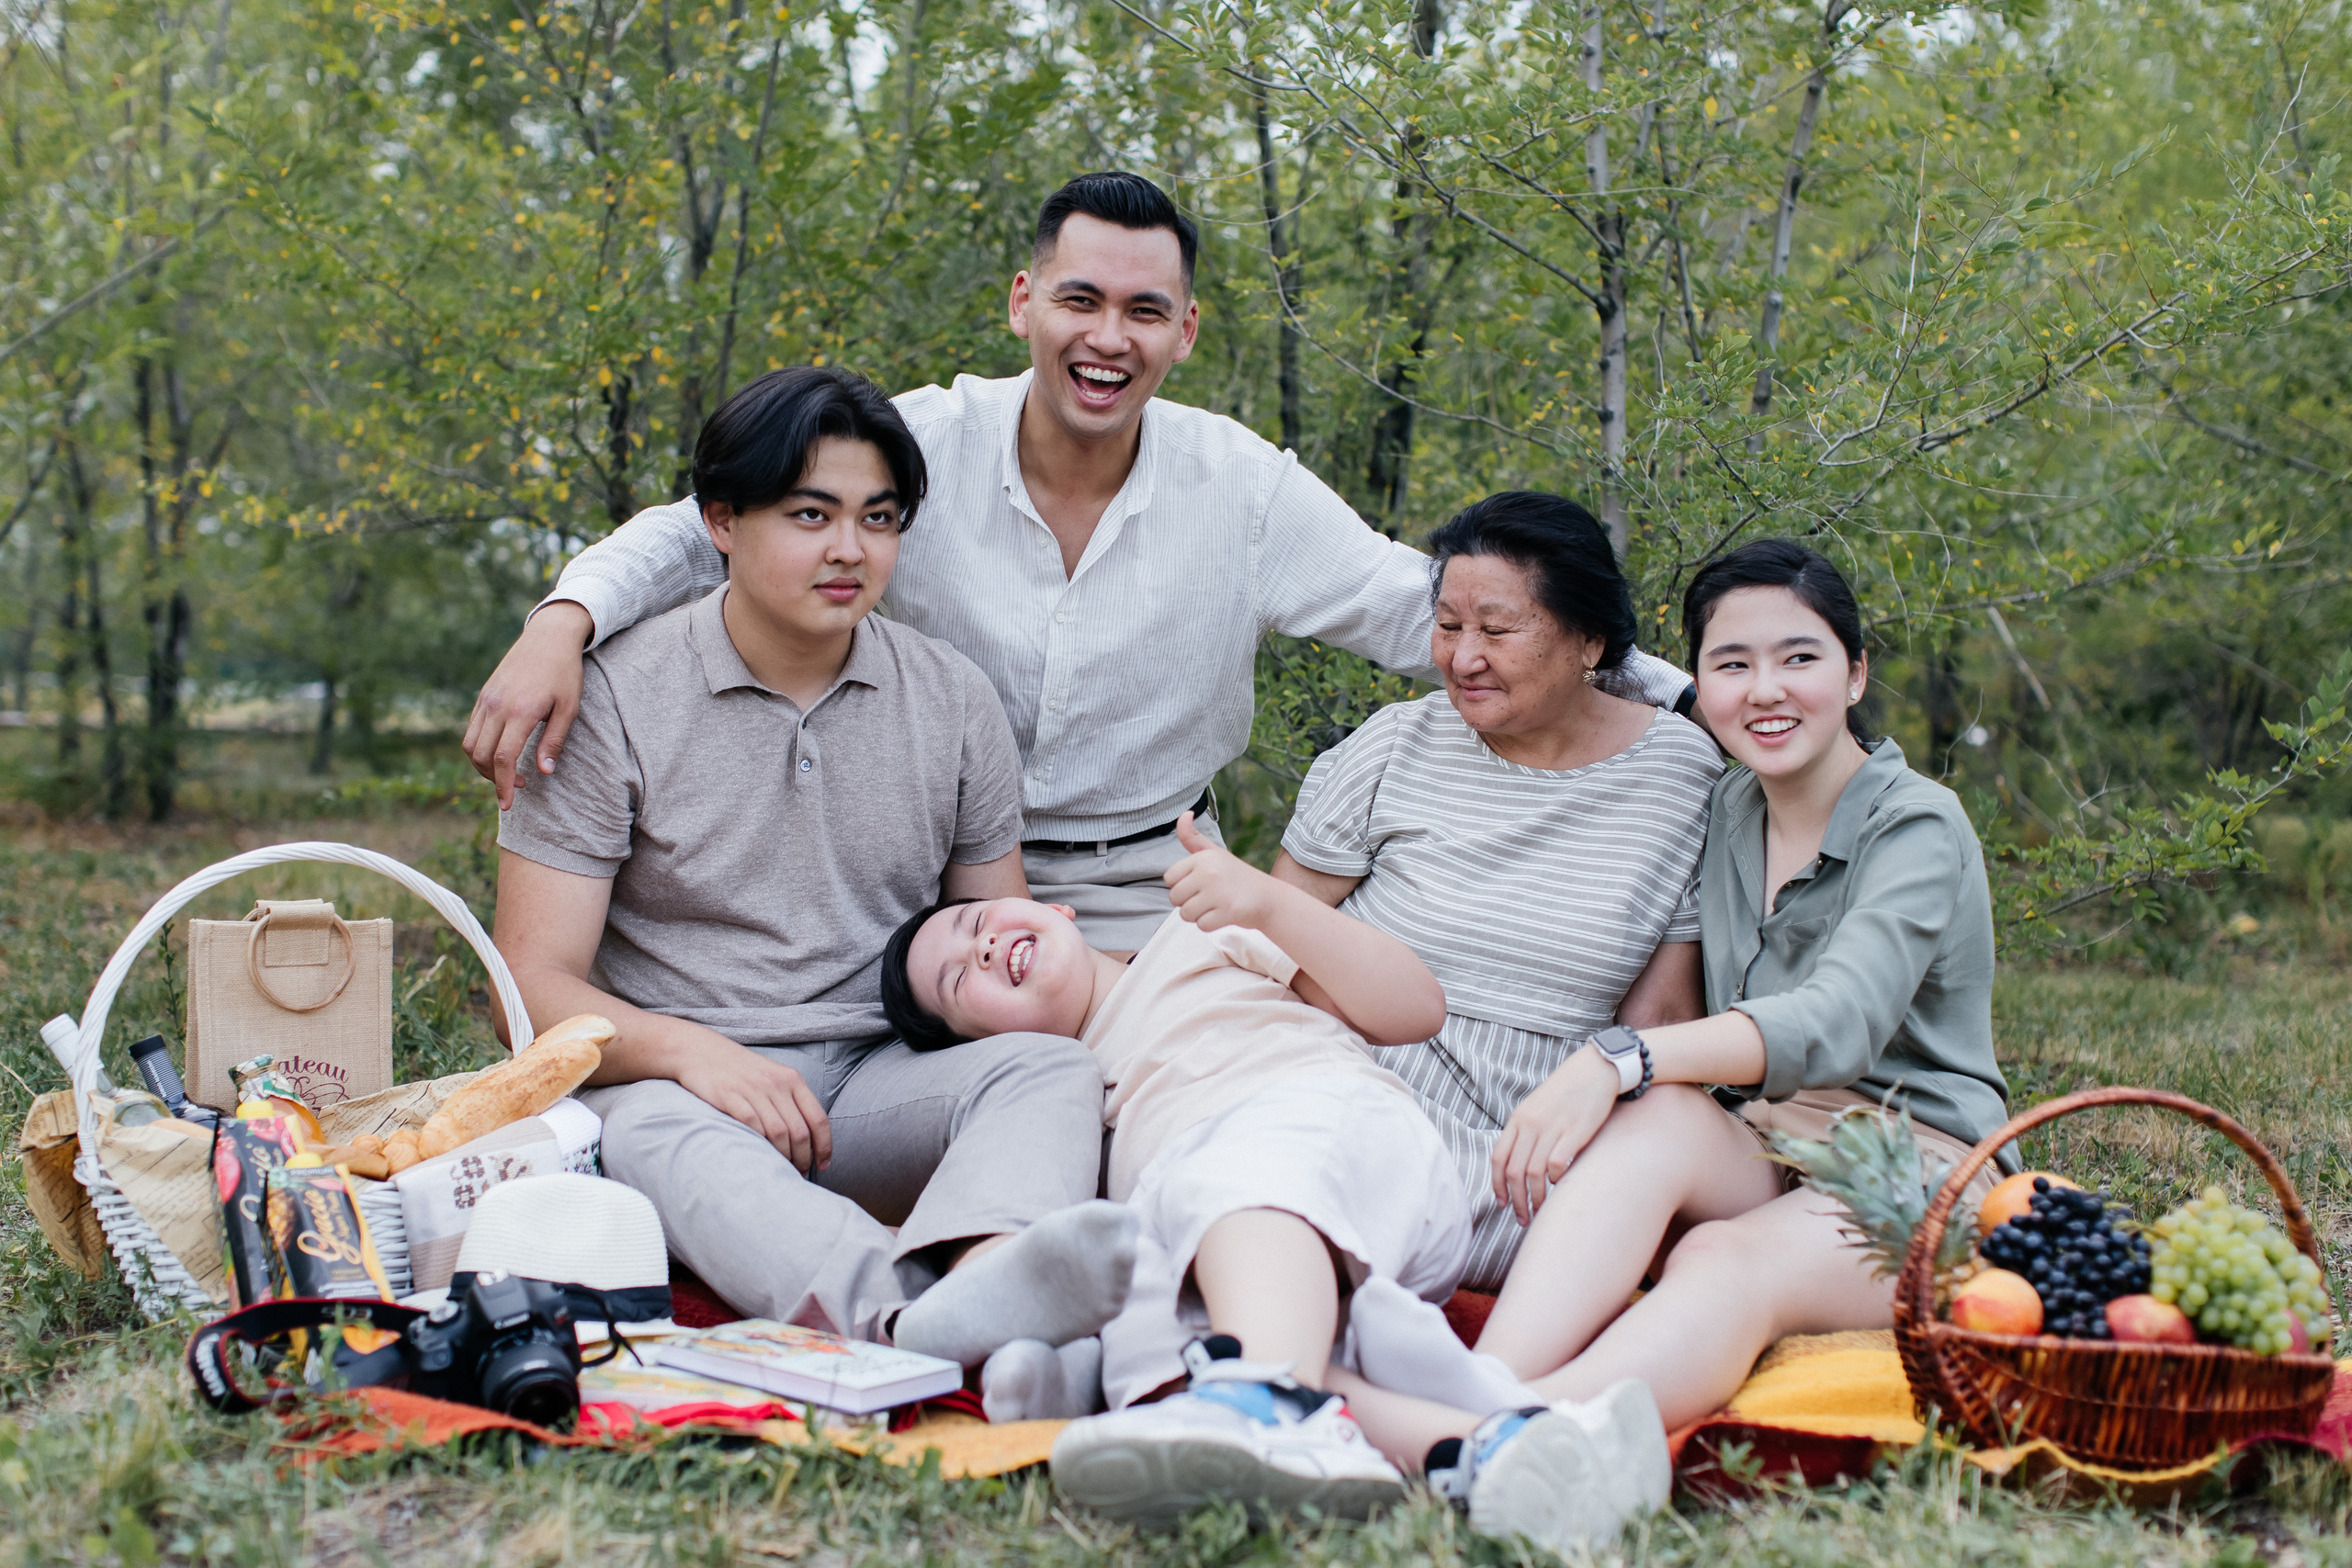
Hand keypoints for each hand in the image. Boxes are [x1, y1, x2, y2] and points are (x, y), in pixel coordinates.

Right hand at [463, 602, 593, 809]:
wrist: (549, 636)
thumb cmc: (565, 673)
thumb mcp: (569, 708)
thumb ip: (554, 741)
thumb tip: (543, 772)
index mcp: (521, 711)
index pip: (503, 758)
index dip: (504, 785)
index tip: (508, 804)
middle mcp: (497, 706)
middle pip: (480, 755)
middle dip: (494, 779)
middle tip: (518, 787)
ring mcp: (486, 699)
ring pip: (470, 744)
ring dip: (483, 766)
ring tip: (508, 772)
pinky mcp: (483, 695)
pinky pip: (472, 729)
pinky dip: (479, 747)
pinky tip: (500, 751)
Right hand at [677, 1042, 833, 1174]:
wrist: (701, 1051)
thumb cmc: (741, 1069)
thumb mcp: (774, 1076)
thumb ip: (792, 1100)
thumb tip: (809, 1136)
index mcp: (792, 1079)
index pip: (818, 1118)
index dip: (824, 1146)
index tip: (823, 1165)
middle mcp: (776, 1084)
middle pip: (800, 1131)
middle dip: (803, 1158)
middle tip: (799, 1173)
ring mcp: (753, 1090)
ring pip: (779, 1133)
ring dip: (784, 1157)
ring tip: (782, 1169)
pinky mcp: (729, 1097)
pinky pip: (752, 1126)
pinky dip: (759, 1145)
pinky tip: (760, 1156)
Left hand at [1163, 813, 1274, 932]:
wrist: (1267, 897)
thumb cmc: (1236, 876)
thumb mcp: (1214, 853)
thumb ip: (1192, 837)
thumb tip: (1184, 813)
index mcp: (1203, 857)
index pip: (1169, 878)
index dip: (1182, 885)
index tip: (1199, 883)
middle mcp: (1209, 872)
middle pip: (1174, 898)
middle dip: (1188, 902)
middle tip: (1209, 896)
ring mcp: (1218, 892)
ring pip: (1186, 914)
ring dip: (1199, 915)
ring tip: (1216, 905)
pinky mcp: (1228, 911)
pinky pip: (1202, 926)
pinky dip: (1211, 925)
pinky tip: (1224, 914)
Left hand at [1490, 1046, 1618, 1224]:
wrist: (1595, 1070)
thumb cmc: (1567, 1092)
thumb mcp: (1536, 1107)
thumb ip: (1525, 1131)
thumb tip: (1517, 1164)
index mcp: (1518, 1119)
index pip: (1498, 1159)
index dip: (1497, 1186)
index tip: (1502, 1204)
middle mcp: (1531, 1124)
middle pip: (1514, 1171)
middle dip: (1516, 1200)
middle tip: (1522, 1218)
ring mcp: (1552, 1128)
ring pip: (1534, 1173)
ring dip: (1535, 1197)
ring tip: (1539, 1210)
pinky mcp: (1574, 1132)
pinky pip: (1557, 1164)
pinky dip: (1556, 1180)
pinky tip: (1559, 1185)